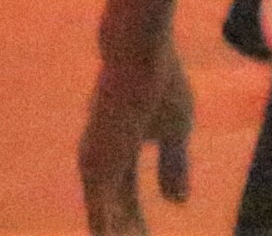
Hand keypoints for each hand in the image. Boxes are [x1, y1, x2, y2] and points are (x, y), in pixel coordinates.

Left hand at [76, 2, 192, 232]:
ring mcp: (94, 164)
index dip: (136, 223)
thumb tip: (177, 204)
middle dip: (127, 234)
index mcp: (118, 152)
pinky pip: (101, 218)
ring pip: (103, 221)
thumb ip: (174, 165)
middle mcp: (100, 162)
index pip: (125, 199)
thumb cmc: (159, 82)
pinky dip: (111, 234)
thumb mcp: (176, 130)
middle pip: (112, 214)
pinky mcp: (95, 166)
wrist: (140, 54)